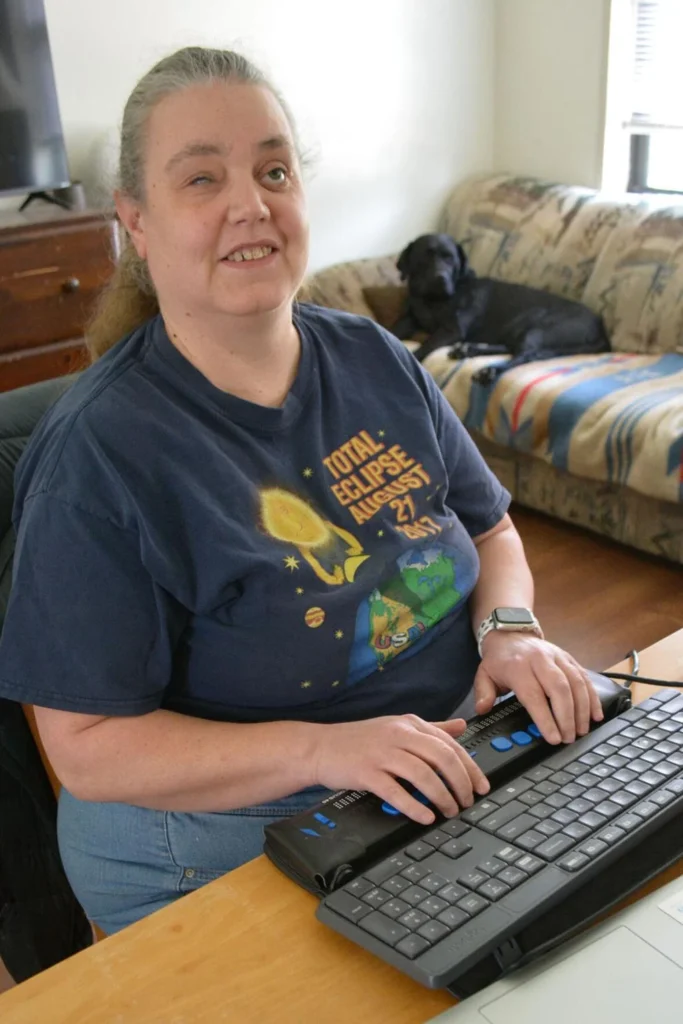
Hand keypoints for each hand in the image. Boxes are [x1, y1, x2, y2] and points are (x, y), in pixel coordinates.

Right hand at [312, 715, 489, 824]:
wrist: (318, 747)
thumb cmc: (358, 740)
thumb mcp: (396, 726)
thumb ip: (431, 728)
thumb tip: (462, 727)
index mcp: (409, 724)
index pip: (450, 744)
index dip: (470, 767)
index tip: (482, 786)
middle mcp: (398, 735)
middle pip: (442, 758)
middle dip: (461, 783)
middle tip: (468, 802)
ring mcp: (382, 752)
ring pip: (423, 774)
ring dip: (442, 796)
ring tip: (450, 811)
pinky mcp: (366, 772)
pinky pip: (397, 791)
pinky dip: (415, 805)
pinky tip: (425, 816)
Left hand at [475, 632, 603, 744]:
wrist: (511, 634)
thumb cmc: (499, 659)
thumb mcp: (484, 674)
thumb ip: (483, 693)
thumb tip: (483, 709)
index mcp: (518, 666)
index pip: (534, 695)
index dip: (545, 718)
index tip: (554, 738)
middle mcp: (540, 659)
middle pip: (560, 688)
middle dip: (567, 716)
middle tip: (569, 738)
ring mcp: (558, 657)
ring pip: (576, 682)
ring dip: (583, 709)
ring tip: (582, 731)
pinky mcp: (569, 658)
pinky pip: (585, 677)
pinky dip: (593, 697)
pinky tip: (596, 714)